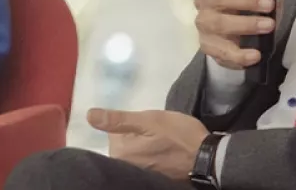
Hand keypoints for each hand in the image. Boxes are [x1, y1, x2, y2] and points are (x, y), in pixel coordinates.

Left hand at [87, 108, 208, 179]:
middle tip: (160, 133)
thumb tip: (89, 116)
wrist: (206, 158)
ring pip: (136, 151)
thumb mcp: (149, 120)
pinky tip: (165, 152)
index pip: (114, 130)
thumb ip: (118, 119)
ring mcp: (138, 175)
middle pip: (124, 142)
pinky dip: (153, 155)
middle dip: (139, 134)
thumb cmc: (178, 136)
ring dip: (146, 144)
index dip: (132, 123)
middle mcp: (124, 167)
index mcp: (120, 152)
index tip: (149, 124)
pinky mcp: (151, 178)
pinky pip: (145, 162)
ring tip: (164, 142)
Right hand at [193, 0, 295, 68]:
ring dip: (245, 24)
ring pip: (217, 22)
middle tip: (269, 4)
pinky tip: (255, 54)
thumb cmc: (250, 9)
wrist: (240, 38)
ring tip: (268, 26)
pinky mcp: (208, 45)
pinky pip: (220, 50)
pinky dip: (239, 54)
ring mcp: (205, 22)